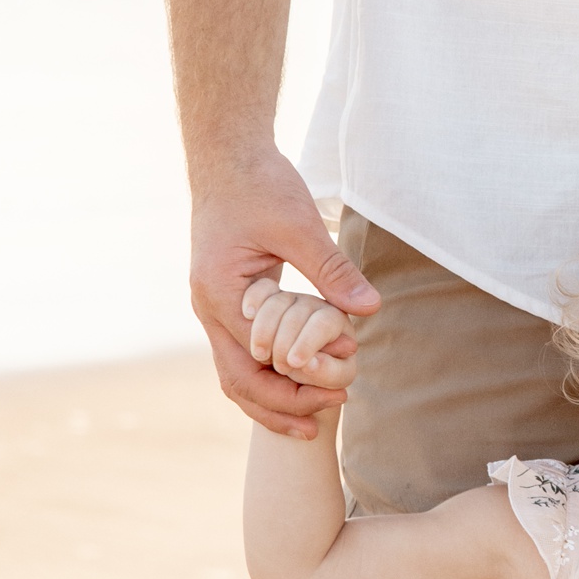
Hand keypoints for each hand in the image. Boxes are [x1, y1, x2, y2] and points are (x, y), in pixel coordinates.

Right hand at [192, 146, 378, 437]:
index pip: (255, 357)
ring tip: (314, 420)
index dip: (298, 377)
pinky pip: (243, 352)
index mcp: (220, 293)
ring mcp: (213, 307)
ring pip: (235, 372)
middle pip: (238, 378)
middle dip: (282, 404)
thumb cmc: (260, 185)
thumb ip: (331, 270)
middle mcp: (208, 307)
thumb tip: (370, 308)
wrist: (227, 158)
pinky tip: (301, 383)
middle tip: (330, 413)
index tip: (341, 382)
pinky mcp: (228, 301)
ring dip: (272, 398)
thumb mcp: (299, 226)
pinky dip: (268, 374)